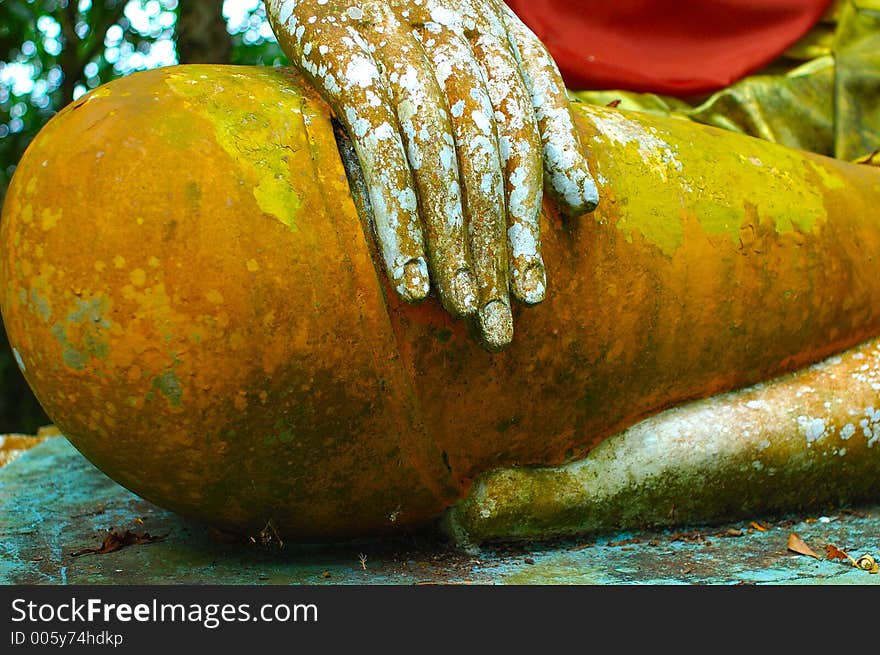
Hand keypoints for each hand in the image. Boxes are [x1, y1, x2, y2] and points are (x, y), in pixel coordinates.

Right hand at [266, 0, 597, 349]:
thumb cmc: (408, 10)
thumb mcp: (481, 42)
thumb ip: (536, 112)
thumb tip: (586, 201)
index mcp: (498, 36)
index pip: (527, 142)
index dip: (531, 223)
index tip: (534, 293)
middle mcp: (457, 37)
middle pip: (489, 161)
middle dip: (497, 248)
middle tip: (498, 323)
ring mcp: (400, 44)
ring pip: (439, 160)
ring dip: (453, 242)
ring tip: (463, 309)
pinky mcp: (340, 54)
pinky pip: (376, 147)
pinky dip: (396, 216)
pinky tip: (407, 276)